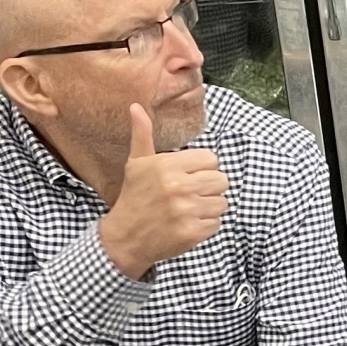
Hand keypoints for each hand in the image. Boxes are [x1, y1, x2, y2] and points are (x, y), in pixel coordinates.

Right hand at [99, 103, 225, 278]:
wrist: (124, 238)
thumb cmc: (135, 197)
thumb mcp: (137, 163)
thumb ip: (143, 134)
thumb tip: (135, 106)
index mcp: (167, 166)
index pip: (212, 159)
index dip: (202, 169)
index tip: (187, 177)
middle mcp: (177, 186)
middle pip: (221, 180)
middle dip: (208, 188)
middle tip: (188, 195)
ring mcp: (186, 210)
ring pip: (222, 202)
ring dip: (208, 208)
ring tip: (187, 210)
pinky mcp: (192, 232)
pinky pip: (217, 223)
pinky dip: (205, 226)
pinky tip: (186, 224)